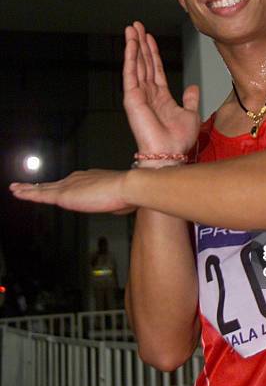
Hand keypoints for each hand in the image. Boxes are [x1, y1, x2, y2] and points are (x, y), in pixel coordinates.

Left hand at [9, 170, 132, 213]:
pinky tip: (18, 193)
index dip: (61, 187)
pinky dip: (28, 194)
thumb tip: (116, 207)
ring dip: (28, 189)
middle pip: (54, 184)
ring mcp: (69, 185)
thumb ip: (113, 203)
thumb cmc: (128, 194)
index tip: (55, 189)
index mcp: (91, 178)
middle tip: (26, 186)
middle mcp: (77, 178)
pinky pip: (40, 195)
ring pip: (44, 188)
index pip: (71, 184)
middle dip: (40, 186)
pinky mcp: (63, 195)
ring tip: (16, 189)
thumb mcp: (119, 201)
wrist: (128, 187)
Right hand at [124, 22, 199, 153]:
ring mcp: (139, 95)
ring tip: (131, 28)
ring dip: (133, 45)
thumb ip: (191, 99)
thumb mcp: (191, 114)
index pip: (155, 69)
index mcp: (161, 97)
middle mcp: (148, 94)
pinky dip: (130, 56)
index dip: (152, 52)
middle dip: (140, 43)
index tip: (149, 37)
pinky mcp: (132, 97)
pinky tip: (130, 43)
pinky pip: (130, 72)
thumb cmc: (179, 140)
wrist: (170, 152)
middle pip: (143, 63)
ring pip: (136, 64)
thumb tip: (193, 86)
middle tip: (136, 25)